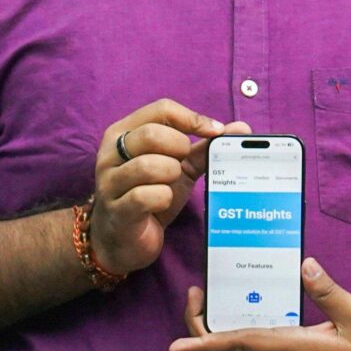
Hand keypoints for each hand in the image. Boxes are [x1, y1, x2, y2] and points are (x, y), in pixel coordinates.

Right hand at [88, 101, 245, 277]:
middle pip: (151, 134)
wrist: (123, 240)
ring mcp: (109, 182)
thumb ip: (202, 148)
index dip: (192, 119)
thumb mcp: (176, 168)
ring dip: (171, 176)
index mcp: (122, 134)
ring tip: (169, 185)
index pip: (160, 109)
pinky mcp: (117, 210)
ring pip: (149, 165)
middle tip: (182, 165)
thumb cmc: (147, 196)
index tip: (214, 132)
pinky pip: (147, 196)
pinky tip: (161, 204)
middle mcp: (110, 154)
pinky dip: (164, 199)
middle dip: (179, 149)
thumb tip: (240, 128)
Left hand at [169, 258, 350, 350]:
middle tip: (196, 292)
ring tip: (211, 297)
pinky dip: (235, 340)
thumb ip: (330, 292)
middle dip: (199, 330)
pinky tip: (241, 315)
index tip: (176, 346)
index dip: (206, 343)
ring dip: (215, 334)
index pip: (241, 346)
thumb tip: (304, 265)